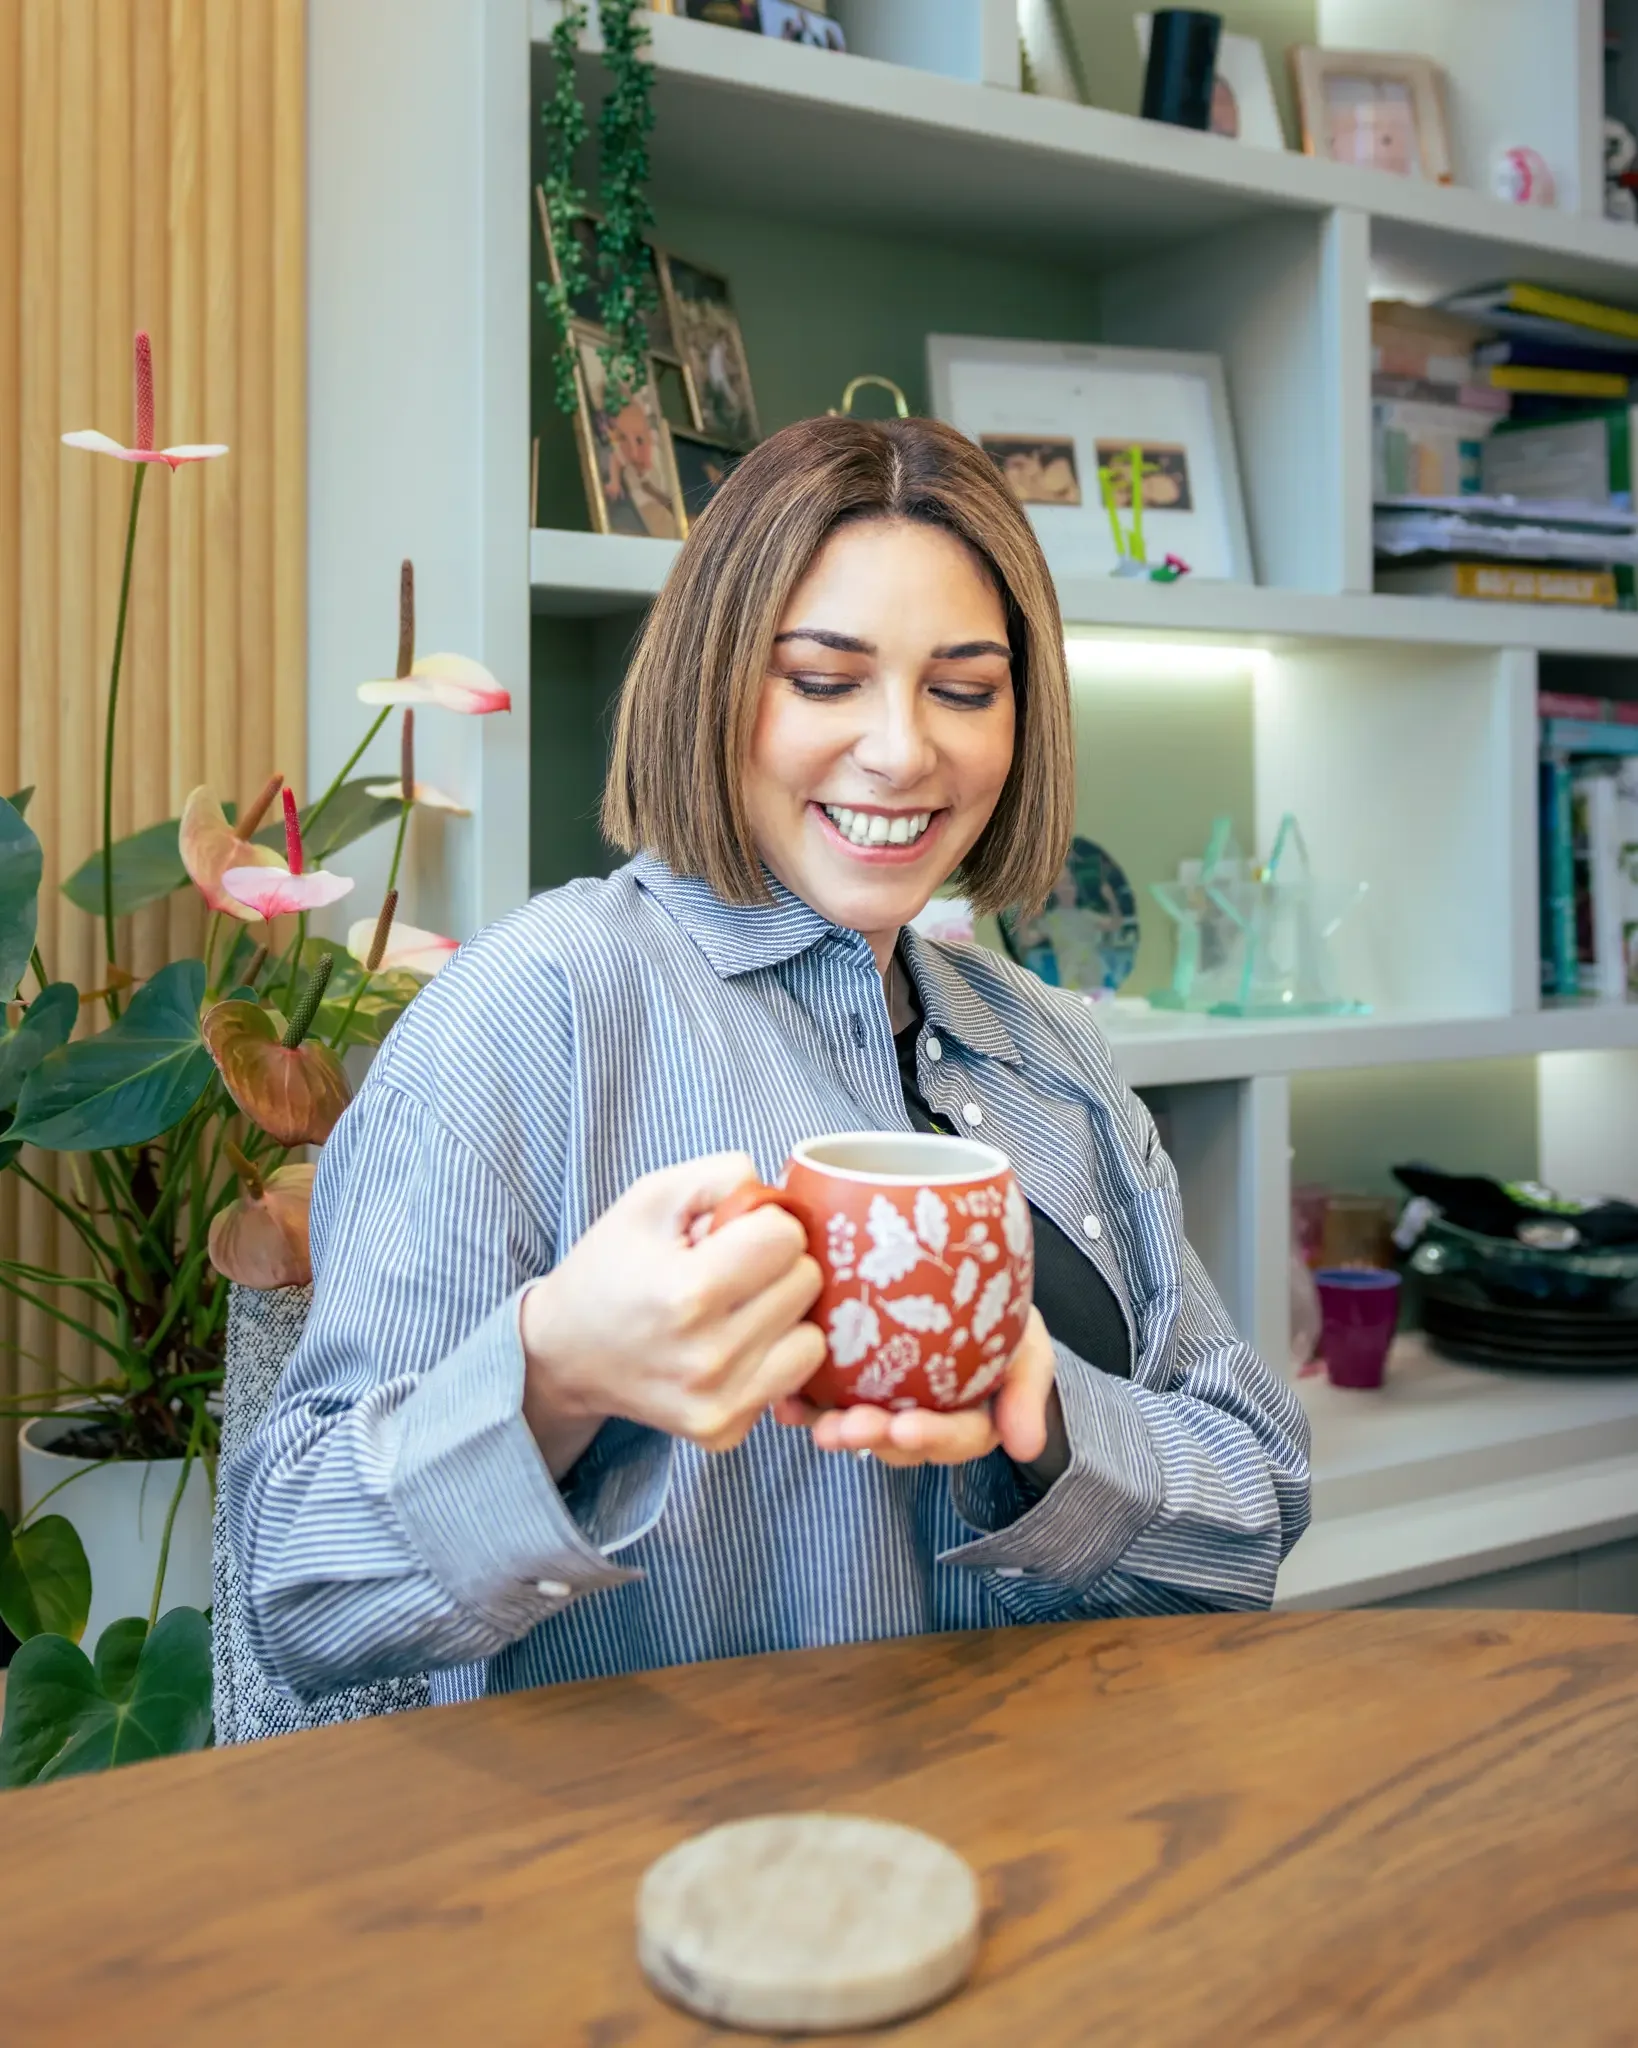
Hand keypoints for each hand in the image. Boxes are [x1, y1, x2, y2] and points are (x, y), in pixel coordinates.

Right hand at [520, 1152, 825, 1477]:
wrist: (565, 1354)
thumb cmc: (611, 1266)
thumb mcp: (652, 1196)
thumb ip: (725, 1176)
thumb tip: (783, 1198)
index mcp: (687, 1292)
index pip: (787, 1237)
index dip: (764, 1223)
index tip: (731, 1234)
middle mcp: (708, 1356)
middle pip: (806, 1283)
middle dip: (776, 1265)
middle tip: (731, 1270)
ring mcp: (719, 1402)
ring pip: (813, 1336)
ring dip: (785, 1315)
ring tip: (737, 1309)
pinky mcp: (725, 1431)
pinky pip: (793, 1378)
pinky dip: (774, 1356)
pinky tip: (732, 1345)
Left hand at [774, 1307, 1060, 1473]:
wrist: (964, 1279)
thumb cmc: (1001, 1315)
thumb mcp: (1028, 1346)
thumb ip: (1027, 1390)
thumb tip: (1027, 1447)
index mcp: (971, 1420)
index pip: (957, 1437)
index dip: (932, 1436)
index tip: (906, 1426)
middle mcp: (925, 1420)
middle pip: (900, 1440)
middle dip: (874, 1437)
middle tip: (848, 1427)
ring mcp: (886, 1406)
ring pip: (860, 1429)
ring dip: (835, 1428)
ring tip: (812, 1420)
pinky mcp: (849, 1389)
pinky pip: (825, 1404)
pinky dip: (805, 1407)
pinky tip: (786, 1404)